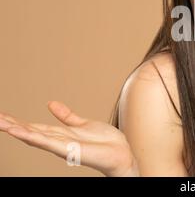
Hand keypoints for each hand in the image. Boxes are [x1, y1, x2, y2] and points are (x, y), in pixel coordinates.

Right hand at [0, 101, 137, 176]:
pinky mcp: (69, 149)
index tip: (3, 115)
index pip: (35, 126)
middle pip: (30, 131)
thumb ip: (66, 116)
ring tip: (0, 123)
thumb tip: (50, 103)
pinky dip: (33, 136)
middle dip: (12, 125)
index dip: (18, 121)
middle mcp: (58, 141)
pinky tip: (20, 132)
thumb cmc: (105, 142)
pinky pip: (48, 142)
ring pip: (35, 136)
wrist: (120, 153)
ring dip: (17, 130)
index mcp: (60, 134)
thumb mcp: (83, 123)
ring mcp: (62, 146)